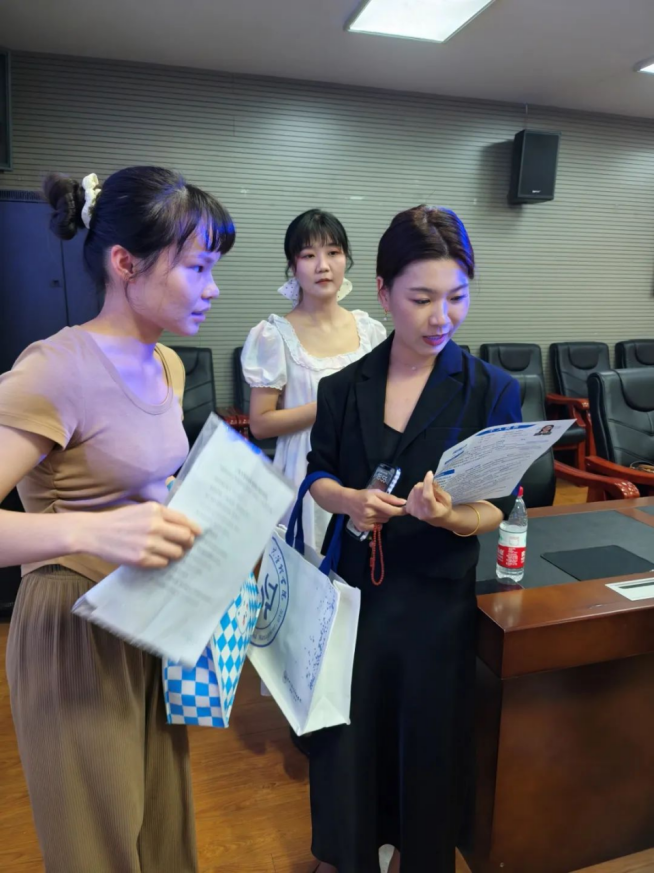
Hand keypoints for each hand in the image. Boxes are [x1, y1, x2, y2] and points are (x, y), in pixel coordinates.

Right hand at [80, 502, 201, 568]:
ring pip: (177, 553)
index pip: (184, 520)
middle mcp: (154, 525)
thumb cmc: (120, 520)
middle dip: (188, 542)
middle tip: (186, 545)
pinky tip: (155, 557)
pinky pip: (163, 563)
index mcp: (156, 510)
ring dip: (175, 553)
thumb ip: (162, 515)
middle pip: (185, 537)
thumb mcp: (142, 509)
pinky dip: (162, 561)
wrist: (95, 532)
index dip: (194, 528)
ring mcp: (148, 543)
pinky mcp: (141, 559)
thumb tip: (186, 526)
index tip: (198, 534)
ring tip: (168, 552)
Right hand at [346, 489, 406, 532]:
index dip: (400, 511)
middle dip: (389, 511)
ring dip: (383, 517)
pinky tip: (370, 516)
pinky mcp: (363, 528)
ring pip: (384, 521)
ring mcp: (365, 522)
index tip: (406, 510)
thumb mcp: (376, 492)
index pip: (390, 510)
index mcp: (372, 502)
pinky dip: (377, 523)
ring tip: (375, 510)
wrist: (348, 502)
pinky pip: (377, 527)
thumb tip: (404, 502)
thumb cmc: (364, 495)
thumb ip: (390, 498)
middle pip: (388, 516)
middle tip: (382, 506)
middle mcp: (369, 513)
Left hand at [405, 472, 453, 527]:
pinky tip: (418, 497)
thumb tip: (431, 480)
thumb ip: (439, 490)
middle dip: (425, 484)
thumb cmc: (444, 509)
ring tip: (427, 493)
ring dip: (420, 488)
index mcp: (432, 511)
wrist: (439, 520)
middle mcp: (420, 512)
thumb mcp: (447, 499)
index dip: (427, 483)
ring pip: (413, 490)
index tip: (430, 473)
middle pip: (418, 490)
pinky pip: (410, 494)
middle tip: (431, 487)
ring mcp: (413, 511)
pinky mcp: (409, 509)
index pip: (427, 495)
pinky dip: (414, 493)